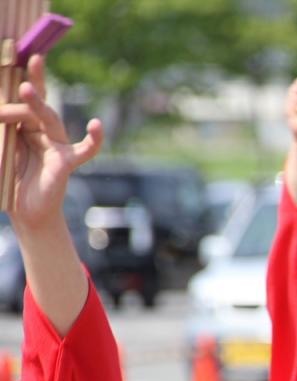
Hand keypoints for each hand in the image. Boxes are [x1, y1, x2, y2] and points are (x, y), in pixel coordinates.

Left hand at [1, 55, 103, 232]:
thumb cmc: (10, 184)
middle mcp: (40, 131)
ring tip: (25, 89)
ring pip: (50, 119)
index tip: (8, 61)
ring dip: (38, 104)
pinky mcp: (68, 162)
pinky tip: (96, 125)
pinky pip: (85, 149)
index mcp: (22, 127)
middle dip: (32, 83)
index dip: (15, 86)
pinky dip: (94, 138)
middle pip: (35, 105)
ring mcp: (56, 145)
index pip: (20, 103)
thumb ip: (0, 135)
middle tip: (28, 62)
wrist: (27, 213)